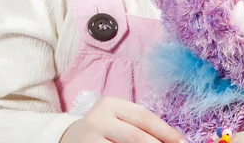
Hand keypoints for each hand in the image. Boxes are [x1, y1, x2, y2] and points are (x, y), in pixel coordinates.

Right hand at [60, 96, 186, 141]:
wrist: (68, 140)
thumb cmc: (104, 130)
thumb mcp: (118, 120)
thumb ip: (141, 127)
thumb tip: (174, 141)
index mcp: (111, 104)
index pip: (144, 118)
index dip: (167, 132)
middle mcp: (98, 119)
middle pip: (135, 137)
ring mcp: (90, 139)